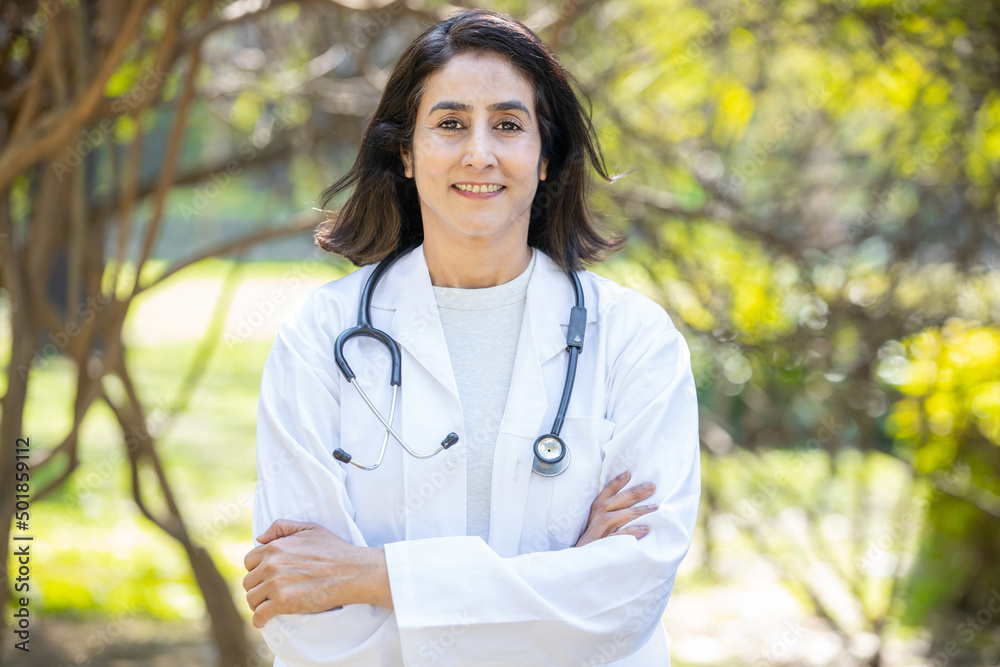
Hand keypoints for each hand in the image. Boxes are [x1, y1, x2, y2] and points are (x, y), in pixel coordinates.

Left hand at [242, 519, 391, 628]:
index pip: (249, 561)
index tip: (264, 577)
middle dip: (257, 587)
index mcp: (274, 547)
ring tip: (267, 606)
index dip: (256, 569)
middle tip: (268, 593)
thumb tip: (260, 538)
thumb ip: (282, 527)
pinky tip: (264, 621)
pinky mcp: (282, 602)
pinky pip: (259, 615)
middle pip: (248, 581)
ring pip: (251, 599)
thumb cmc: (333, 549)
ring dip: (257, 604)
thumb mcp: (310, 528)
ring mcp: (275, 584)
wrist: (350, 571)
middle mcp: (271, 565)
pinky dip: (259, 620)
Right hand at [574, 471, 656, 547]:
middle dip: (632, 493)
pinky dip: (630, 532)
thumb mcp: (598, 530)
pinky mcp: (601, 547)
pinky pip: (616, 537)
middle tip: (651, 486)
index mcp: (594, 515)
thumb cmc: (592, 547)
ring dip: (635, 511)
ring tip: (654, 508)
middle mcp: (595, 521)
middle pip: (613, 502)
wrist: (578, 567)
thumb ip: (612, 518)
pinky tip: (645, 530)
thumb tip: (633, 509)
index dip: (615, 483)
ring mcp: (597, 534)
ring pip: (615, 516)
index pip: (604, 495)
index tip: (628, 473)